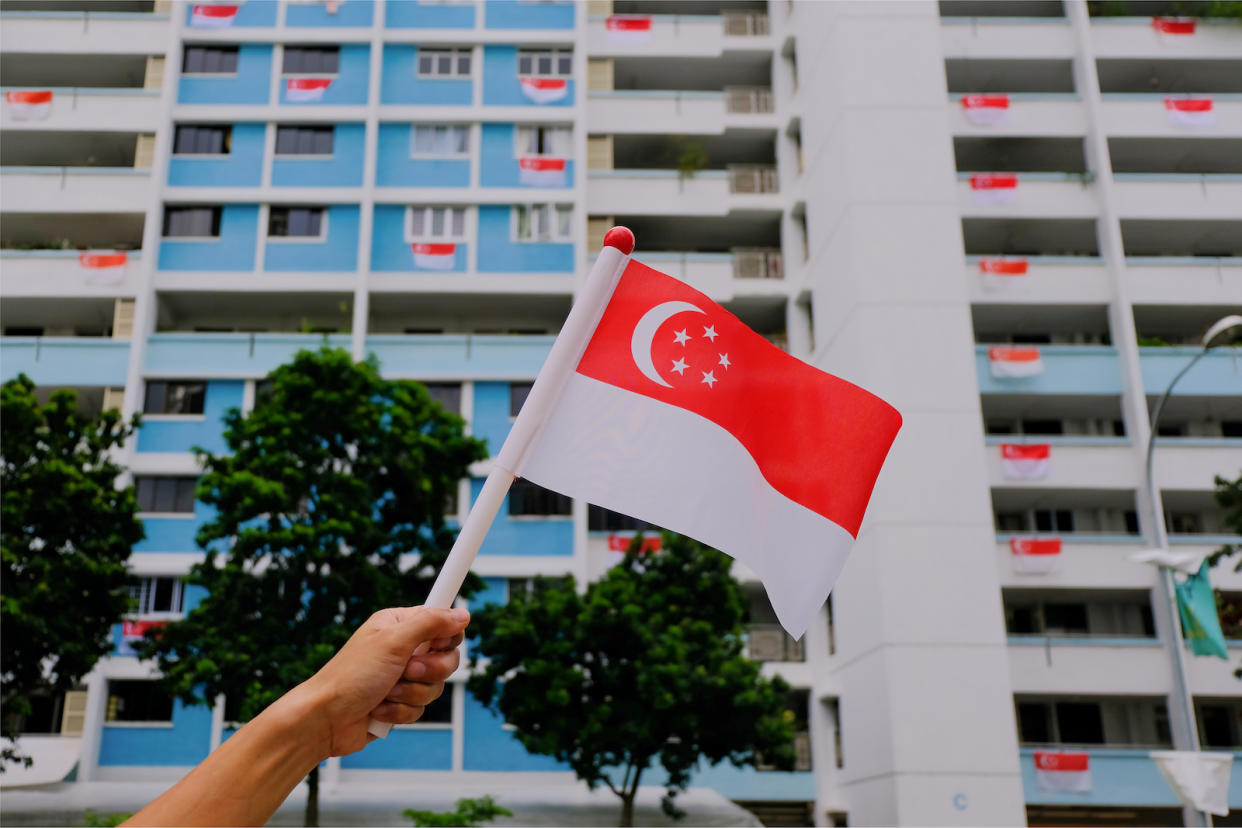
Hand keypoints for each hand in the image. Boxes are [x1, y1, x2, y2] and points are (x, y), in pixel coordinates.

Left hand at [293, 606, 469, 757]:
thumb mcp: (393, 642)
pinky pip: (421, 707)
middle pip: (446, 657)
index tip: (435, 644)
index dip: (445, 636)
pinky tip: (379, 709)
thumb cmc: (350, 676)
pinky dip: (401, 711)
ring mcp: (402, 677)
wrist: (324, 719)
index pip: (442, 622)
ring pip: (435, 685)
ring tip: (386, 692)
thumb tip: (462, 614)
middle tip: (406, 670)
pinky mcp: (400, 702)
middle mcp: (403, 649)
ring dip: (411, 693)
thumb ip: (430, 623)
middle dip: (429, 670)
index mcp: (400, 625)